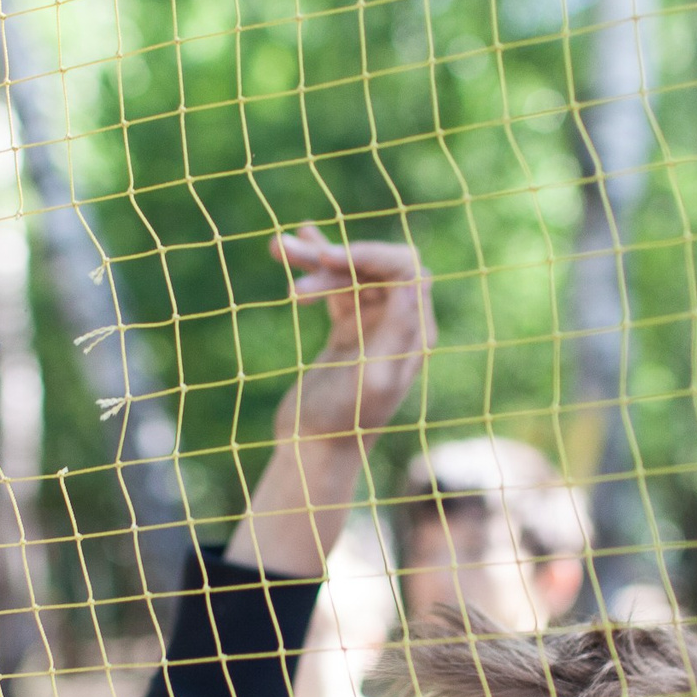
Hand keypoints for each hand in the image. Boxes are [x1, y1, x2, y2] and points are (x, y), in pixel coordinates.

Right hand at [226, 229, 434, 577]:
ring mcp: (373, 326)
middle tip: (291, 256)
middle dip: (334, 256)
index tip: (326, 260)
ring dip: (316, 258)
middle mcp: (400, 324)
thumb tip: (418, 279)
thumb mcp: (371, 379)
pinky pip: (336, 287)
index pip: (405, 269)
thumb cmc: (342, 423)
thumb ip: (395, 331)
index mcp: (415, 332)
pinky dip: (316, 266)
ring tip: (279, 248)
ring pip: (350, 274)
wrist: (313, 453)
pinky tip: (297, 243)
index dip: (368, 254)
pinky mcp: (348, 332)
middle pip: (374, 266)